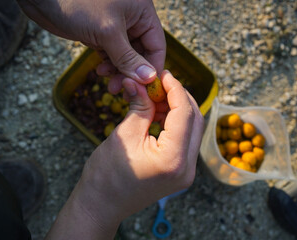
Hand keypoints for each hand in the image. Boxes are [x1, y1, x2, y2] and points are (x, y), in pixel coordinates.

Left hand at [17, 0, 165, 91]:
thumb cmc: (78, 4)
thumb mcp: (108, 33)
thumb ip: (129, 58)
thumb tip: (149, 78)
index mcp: (142, 12)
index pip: (157, 45)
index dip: (153, 68)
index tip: (147, 88)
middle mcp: (133, 19)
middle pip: (142, 53)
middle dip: (133, 73)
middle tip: (123, 89)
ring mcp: (117, 27)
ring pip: (127, 57)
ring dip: (120, 72)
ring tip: (110, 83)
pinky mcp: (102, 34)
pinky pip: (113, 55)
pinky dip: (109, 65)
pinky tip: (100, 71)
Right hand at [45, 71, 203, 238]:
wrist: (102, 206)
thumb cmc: (106, 176)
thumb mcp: (124, 135)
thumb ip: (139, 107)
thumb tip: (140, 82)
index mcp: (173, 159)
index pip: (185, 113)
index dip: (175, 89)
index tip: (163, 74)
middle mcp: (187, 167)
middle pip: (194, 120)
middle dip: (178, 97)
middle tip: (159, 84)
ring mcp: (186, 172)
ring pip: (192, 129)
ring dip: (177, 109)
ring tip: (155, 97)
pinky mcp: (181, 171)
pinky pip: (185, 140)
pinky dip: (174, 123)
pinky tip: (158, 113)